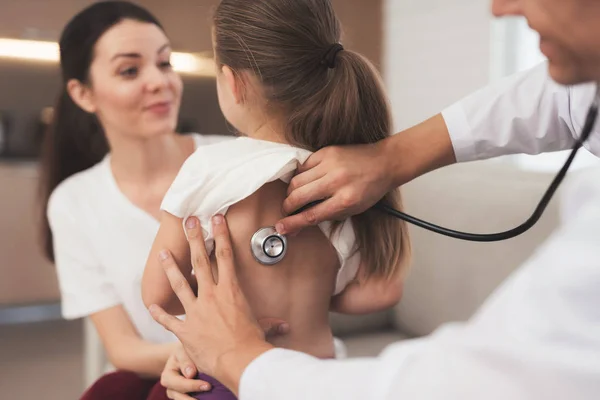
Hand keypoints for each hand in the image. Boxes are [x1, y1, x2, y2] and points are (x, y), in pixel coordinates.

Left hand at [149, 215, 273, 395]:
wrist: (239, 361)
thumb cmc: (252, 343)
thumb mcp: (261, 328)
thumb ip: (270, 324)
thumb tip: (284, 325)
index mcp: (230, 291)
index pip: (225, 256)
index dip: (221, 235)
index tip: (216, 219)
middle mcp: (211, 296)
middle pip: (200, 261)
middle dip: (194, 239)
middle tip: (188, 222)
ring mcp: (196, 312)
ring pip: (180, 283)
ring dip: (171, 267)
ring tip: (163, 252)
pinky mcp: (185, 330)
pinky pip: (169, 320)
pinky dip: (159, 313)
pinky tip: (151, 305)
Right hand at [277, 141, 394, 234]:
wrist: (383, 163)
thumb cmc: (369, 190)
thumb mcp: (352, 210)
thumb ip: (325, 216)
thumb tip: (299, 224)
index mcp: (345, 200)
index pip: (312, 215)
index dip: (293, 223)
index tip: (281, 227)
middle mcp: (336, 181)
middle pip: (299, 196)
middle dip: (288, 207)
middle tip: (287, 211)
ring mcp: (330, 164)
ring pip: (296, 180)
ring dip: (291, 192)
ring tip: (295, 197)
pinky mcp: (326, 152)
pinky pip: (303, 166)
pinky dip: (299, 176)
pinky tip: (305, 181)